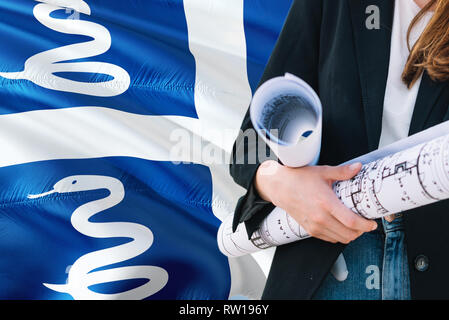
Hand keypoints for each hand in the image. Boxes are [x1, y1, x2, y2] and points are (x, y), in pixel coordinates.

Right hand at [255, 161, 377, 243]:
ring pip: (340, 239)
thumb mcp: (322, 172)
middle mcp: (320, 218)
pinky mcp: (310, 230)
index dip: (366, 225)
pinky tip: (340, 226)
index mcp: (326, 203)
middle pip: (349, 234)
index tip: (372, 223)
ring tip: (354, 225)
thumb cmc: (299, 178)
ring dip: (351, 235)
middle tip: (365, 223)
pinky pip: (330, 239)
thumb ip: (342, 172)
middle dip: (361, 231)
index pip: (352, 221)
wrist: (279, 187)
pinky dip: (339, 235)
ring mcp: (314, 226)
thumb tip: (358, 167)